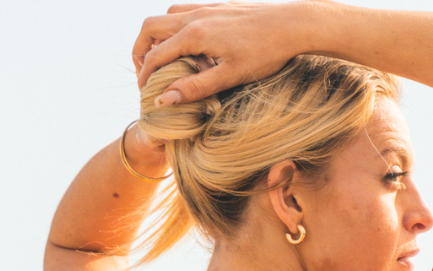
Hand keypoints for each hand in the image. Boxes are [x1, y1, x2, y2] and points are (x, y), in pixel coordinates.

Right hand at [133, 1, 319, 104]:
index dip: (145, 77)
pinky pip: (184, 12)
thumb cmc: (264, 53)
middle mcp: (195, 16)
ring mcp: (206, 8)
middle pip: (150, 28)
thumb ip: (195, 88)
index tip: (145, 95)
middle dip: (141, 51)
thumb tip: (164, 100)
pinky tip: (189, 46)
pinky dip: (175, 28)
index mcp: (194, 35)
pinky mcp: (217, 6)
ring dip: (157, 38)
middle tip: (144, 74)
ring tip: (164, 62)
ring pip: (166, 17)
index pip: (155, 56)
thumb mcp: (229, 77)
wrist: (291, 24)